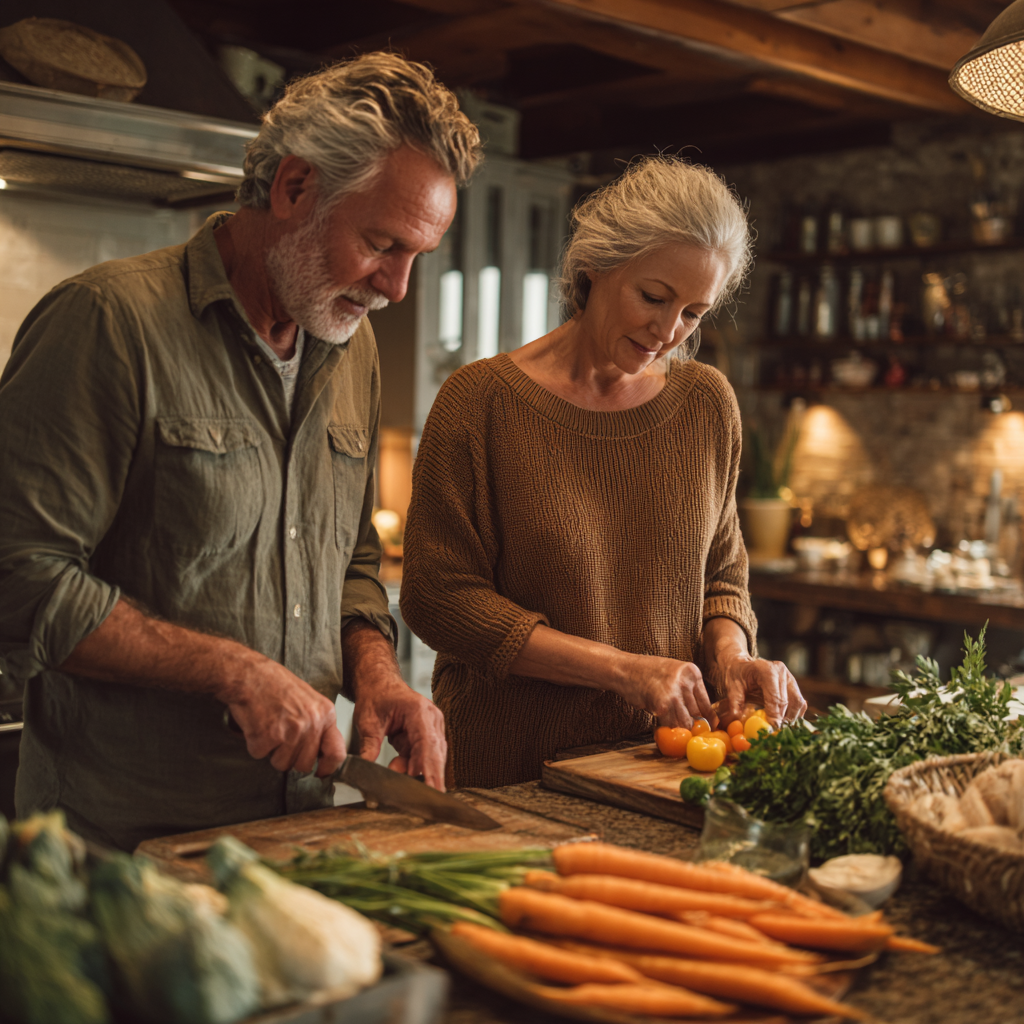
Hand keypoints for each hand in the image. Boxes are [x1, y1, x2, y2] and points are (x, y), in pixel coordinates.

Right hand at [225, 658, 346, 776]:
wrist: (249, 675)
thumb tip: (323, 753)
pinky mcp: (267, 737)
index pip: (337, 752)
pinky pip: (260, 755)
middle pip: (304, 764)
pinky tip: (257, 725)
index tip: (321, 773)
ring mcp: (289, 732)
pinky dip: (254, 744)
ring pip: (282, 764)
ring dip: (272, 752)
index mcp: (325, 714)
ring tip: (269, 727)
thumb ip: (319, 724)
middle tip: (281, 737)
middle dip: (291, 757)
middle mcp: (311, 724)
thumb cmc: (276, 684)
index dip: (328, 768)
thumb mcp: (309, 700)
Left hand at [342, 618, 446, 790]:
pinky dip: (410, 769)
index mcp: (420, 712)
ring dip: (414, 774)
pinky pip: (422, 760)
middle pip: (435, 757)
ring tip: (394, 775)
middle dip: (426, 779)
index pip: (428, 745)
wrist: (379, 684)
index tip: (432, 790)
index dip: (430, 770)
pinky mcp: (427, 739)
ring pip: (430, 761)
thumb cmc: (376, 696)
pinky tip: (395, 770)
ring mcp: (432, 730)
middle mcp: (432, 721)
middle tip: (417, 801)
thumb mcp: (368, 721)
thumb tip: (365, 770)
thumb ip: (369, 746)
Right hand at [619, 655, 714, 728]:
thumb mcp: (673, 673)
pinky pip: (670, 724)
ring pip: (684, 721)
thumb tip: (700, 713)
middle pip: (696, 713)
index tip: (710, 726)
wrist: (624, 669)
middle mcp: (686, 681)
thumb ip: (686, 688)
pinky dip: (666, 727)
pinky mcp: (662, 705)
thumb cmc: (646, 672)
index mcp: (692, 672)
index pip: (706, 701)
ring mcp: (674, 693)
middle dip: (691, 723)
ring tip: (671, 725)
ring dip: (678, 727)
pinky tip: (660, 722)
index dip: (708, 717)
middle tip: (687, 729)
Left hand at [717, 654, 807, 728]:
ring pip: (798, 703)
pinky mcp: (793, 685)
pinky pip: (799, 703)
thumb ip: (735, 701)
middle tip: (775, 732)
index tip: (772, 728)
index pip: (776, 697)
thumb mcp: (731, 686)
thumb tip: (737, 718)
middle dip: (784, 719)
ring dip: (791, 718)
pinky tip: (783, 722)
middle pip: (790, 701)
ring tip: (779, 729)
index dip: (776, 715)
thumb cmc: (737, 676)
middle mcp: (782, 672)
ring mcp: (790, 678)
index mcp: (767, 670)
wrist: (743, 667)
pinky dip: (794, 715)